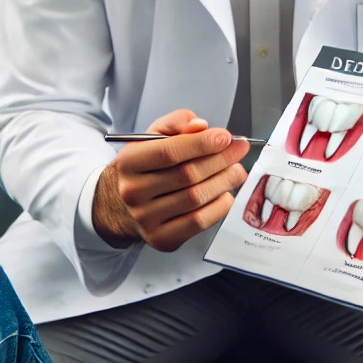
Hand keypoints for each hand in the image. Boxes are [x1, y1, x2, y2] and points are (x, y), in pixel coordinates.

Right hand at [92, 109, 249, 252]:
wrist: (123, 204)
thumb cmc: (145, 166)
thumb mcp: (152, 136)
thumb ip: (176, 124)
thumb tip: (201, 126)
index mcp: (129, 161)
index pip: (169, 151)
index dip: (201, 143)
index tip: (226, 137)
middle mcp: (133, 192)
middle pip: (187, 175)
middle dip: (220, 160)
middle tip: (239, 151)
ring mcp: (146, 219)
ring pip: (196, 198)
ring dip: (224, 182)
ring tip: (237, 170)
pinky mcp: (161, 239)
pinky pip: (198, 222)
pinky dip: (218, 207)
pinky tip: (225, 194)